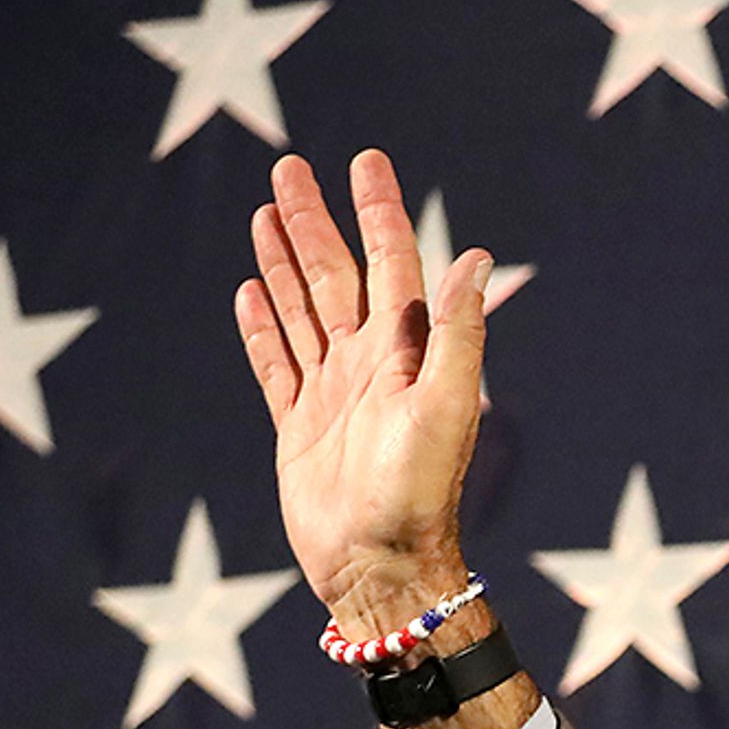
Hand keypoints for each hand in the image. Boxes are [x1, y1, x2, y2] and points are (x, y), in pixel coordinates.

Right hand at [233, 149, 489, 638]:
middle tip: (289, 167)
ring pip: (302, 310)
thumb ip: (457, 332)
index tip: (366, 162)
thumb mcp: (447, 405)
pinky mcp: (298, 428)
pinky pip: (276, 364)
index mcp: (406, 354)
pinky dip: (262, 327)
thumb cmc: (420, 492)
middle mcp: (369, 366)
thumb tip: (478, 257)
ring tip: (266, 212)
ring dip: (283, 262)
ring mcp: (331, 395)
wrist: (381, 566)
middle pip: (335, 276)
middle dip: (314, 222)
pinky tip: (250, 291)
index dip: (378, 213)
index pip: (390, 265)